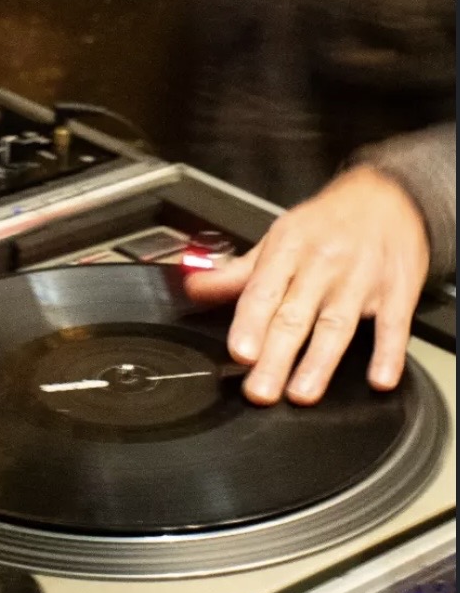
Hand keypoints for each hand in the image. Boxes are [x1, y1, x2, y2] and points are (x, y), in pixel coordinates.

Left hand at [183, 166, 429, 405]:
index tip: (239, 352)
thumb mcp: (277, 239)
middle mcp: (322, 265)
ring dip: (319, 362)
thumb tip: (194, 288)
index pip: (263, 291)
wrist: (386, 198)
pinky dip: (388, 353)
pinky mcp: (397, 291)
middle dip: (276, 356)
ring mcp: (361, 280)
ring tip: (302, 394)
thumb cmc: (325, 224)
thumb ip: (236, 272)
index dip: (250, 323)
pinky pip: (394, 325)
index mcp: (288, 250)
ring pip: (337, 324)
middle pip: (295, 316)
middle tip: (260, 391)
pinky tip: (379, 379)